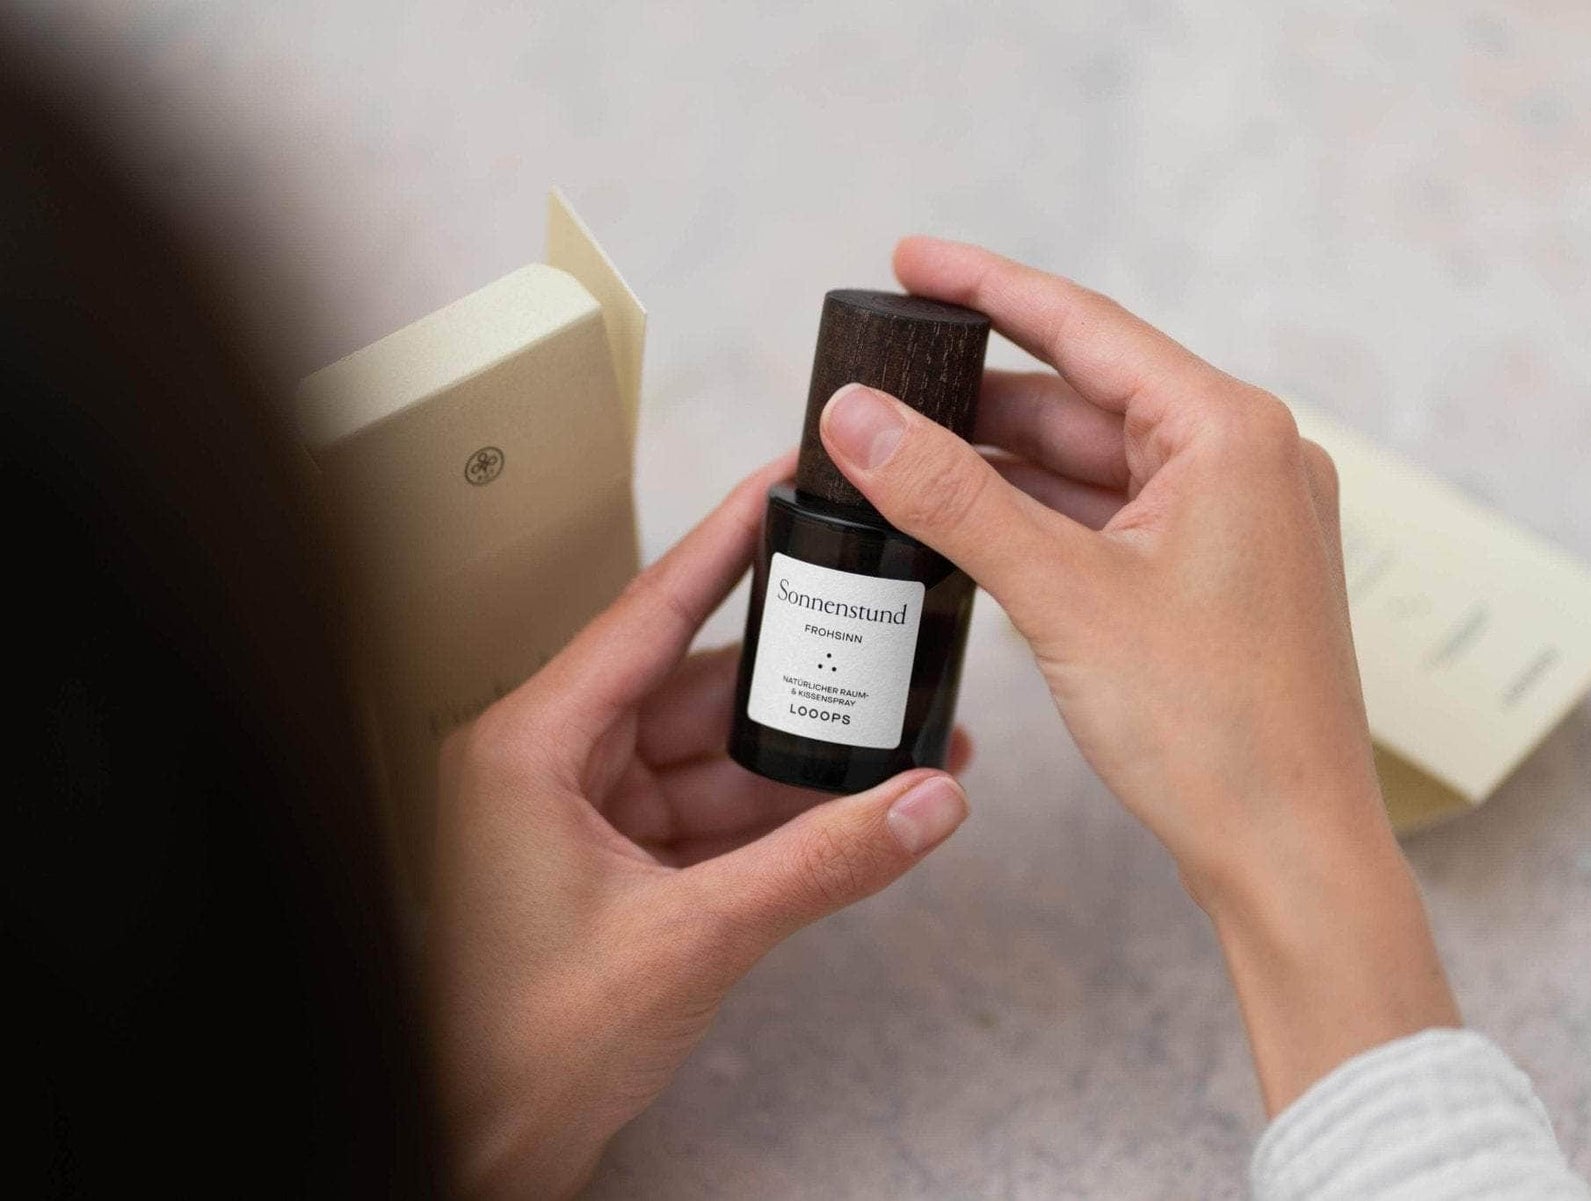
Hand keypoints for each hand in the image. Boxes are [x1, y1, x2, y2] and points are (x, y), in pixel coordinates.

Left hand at [426, 454, 971, 1198]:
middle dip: (798, 678)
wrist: (477, 1144)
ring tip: (899, 735)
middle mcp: (552, 764)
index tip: (780, 486)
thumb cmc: (519, 1047)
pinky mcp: (613, 867)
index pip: (647, 615)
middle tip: (880, 631)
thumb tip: (922, 804)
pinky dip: (777, 819)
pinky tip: (855, 808)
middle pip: (696, 687)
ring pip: (711, 757)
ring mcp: (583, 817)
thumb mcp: (691, 940)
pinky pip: (709, 818)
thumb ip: (820, 867)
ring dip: (800, 759)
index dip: (723, 545)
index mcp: (532, 747)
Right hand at [818, 238, 1458, 1113]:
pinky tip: (968, 521)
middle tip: (879, 382)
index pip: (1086, 327)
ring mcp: (1236, 521)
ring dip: (1003, 461)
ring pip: (1094, 462)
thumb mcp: (1062, 596)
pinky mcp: (1216, 577)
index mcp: (1231, 433)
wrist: (1291, 854)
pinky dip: (1041, 517)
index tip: (909, 261)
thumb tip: (858, 419)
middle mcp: (1246, 460)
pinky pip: (1112, 518)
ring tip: (899, 452)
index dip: (985, 288)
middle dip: (978, 394)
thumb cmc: (1214, 730)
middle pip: (1085, 395)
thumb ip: (951, 498)